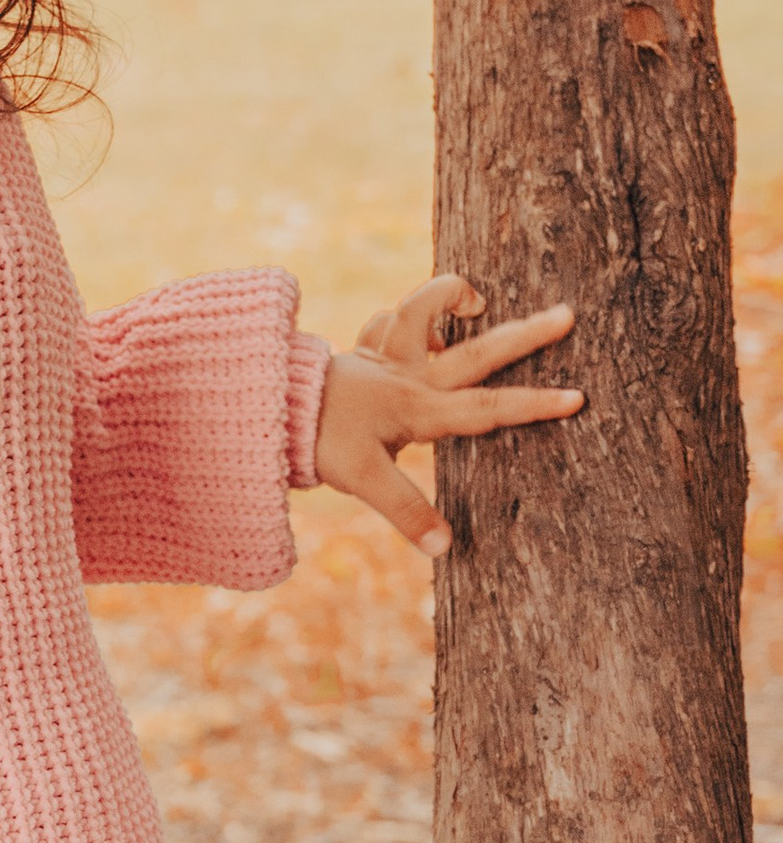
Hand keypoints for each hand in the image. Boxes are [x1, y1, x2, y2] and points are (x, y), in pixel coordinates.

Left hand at [314, 274, 582, 556]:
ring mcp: (387, 360)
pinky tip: (422, 326)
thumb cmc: (319, 441)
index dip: (533, 406)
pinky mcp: (364, 352)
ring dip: (446, 295)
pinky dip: (402, 317)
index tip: (576, 397)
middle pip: (477, 351)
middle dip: (524, 335)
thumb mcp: (364, 481)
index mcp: (420, 409)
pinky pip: (388, 322)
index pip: (488, 409)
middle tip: (567, 314)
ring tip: (475, 297)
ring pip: (421, 311)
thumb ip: (408, 511)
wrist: (268, 406)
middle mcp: (410, 377)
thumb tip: (445, 547)